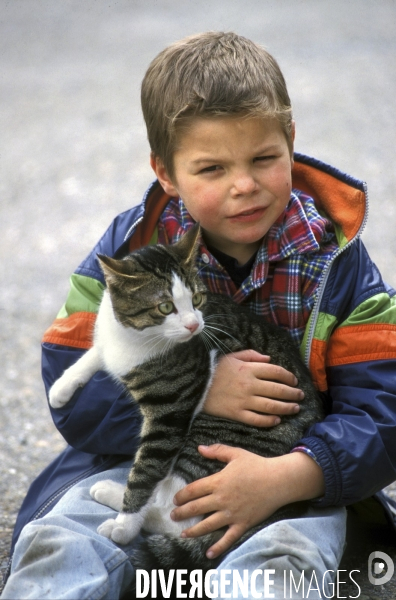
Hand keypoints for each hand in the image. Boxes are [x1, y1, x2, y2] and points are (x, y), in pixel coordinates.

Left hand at [171, 444, 324, 558]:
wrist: (278, 480)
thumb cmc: (257, 465)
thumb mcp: (236, 454)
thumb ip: (217, 451)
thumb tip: (199, 448)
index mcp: (218, 482)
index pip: (193, 490)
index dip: (182, 496)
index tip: (175, 499)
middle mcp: (222, 499)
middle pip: (196, 508)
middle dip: (182, 513)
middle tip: (173, 516)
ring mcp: (232, 513)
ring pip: (207, 525)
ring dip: (193, 530)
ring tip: (183, 533)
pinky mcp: (243, 523)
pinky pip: (228, 538)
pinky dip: (218, 547)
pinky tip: (208, 553)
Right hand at [203, 350, 303, 426]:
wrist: (194, 385)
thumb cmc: (213, 369)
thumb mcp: (231, 356)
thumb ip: (251, 355)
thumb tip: (269, 359)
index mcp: (248, 369)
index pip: (276, 372)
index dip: (288, 377)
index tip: (294, 381)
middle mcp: (249, 385)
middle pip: (278, 389)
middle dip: (292, 393)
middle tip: (300, 396)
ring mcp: (243, 401)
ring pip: (271, 406)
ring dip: (286, 408)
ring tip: (295, 408)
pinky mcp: (236, 414)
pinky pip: (256, 419)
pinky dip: (269, 421)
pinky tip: (276, 420)